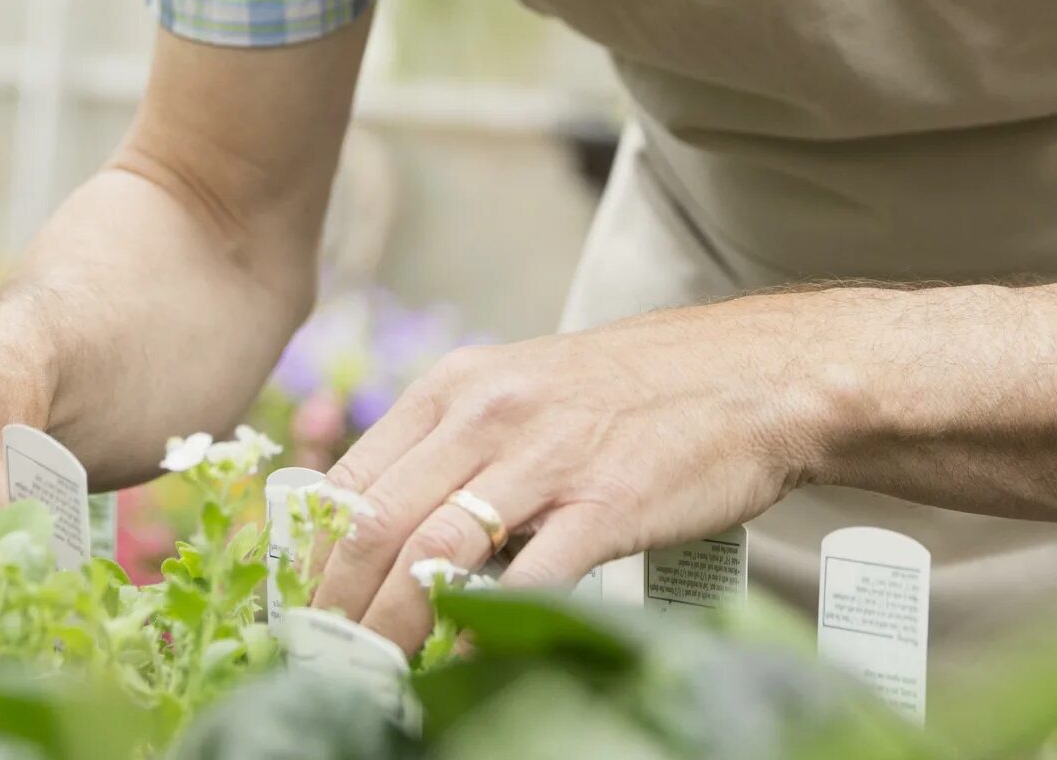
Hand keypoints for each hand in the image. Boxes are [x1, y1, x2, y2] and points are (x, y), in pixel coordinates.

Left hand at [309, 296, 833, 650]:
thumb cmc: (642, 396)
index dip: (312, 560)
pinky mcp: (607, 505)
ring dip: (390, 629)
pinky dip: (484, 627)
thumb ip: (459, 449)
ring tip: (373, 678)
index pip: (351, 479)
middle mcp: (490, 413)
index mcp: (459, 386)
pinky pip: (527, 579)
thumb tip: (388, 530)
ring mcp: (548, 458)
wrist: (758, 378)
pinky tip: (466, 661)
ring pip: (431, 553)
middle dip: (336, 609)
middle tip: (321, 664)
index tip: (298, 615)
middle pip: (376, 523)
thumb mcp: (529, 395)